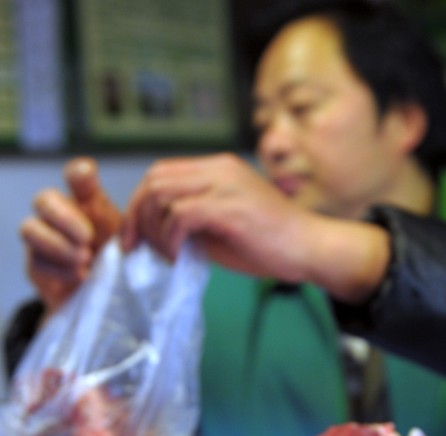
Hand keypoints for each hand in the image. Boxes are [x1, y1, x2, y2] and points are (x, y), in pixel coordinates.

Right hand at [20, 158, 121, 313]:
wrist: (102, 293)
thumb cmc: (116, 257)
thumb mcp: (128, 241)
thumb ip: (127, 229)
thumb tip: (129, 230)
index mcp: (86, 201)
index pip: (76, 176)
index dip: (78, 173)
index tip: (88, 175)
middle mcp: (59, 214)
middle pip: (43, 200)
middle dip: (64, 217)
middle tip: (88, 237)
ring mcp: (43, 239)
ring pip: (30, 229)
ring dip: (58, 245)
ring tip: (85, 259)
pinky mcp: (36, 266)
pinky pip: (36, 262)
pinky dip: (60, 270)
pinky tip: (81, 276)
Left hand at [122, 153, 318, 280]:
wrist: (312, 248)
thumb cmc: (270, 243)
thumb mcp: (222, 225)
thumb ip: (190, 220)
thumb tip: (151, 232)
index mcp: (218, 168)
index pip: (160, 172)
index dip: (138, 203)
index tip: (134, 236)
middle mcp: (219, 169)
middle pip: (154, 180)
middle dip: (136, 216)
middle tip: (136, 247)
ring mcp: (225, 185)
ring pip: (161, 195)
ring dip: (153, 229)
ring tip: (166, 255)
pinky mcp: (229, 207)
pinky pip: (179, 216)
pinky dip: (170, 239)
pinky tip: (179, 257)